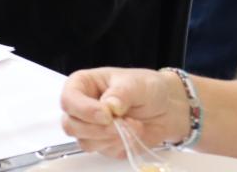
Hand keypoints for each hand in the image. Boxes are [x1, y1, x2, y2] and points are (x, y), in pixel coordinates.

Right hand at [60, 67, 190, 157]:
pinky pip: (104, 152)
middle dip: (98, 129)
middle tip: (121, 124)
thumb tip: (109, 106)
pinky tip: (134, 134)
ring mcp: (91, 127)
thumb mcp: (136, 84)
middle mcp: (82, 107)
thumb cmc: (147, 88)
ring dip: (112, 138)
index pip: (69, 100)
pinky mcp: (104, 144)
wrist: (167, 108)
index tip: (107, 115)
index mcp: (82, 85)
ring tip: (133, 126)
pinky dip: (121, 145)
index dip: (84, 110)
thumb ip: (121, 94)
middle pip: (71, 125)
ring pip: (85, 142)